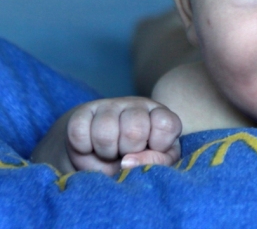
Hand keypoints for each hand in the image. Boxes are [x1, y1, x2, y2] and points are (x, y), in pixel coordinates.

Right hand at [65, 97, 181, 174]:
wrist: (101, 154)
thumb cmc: (137, 158)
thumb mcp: (157, 162)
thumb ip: (157, 162)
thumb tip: (128, 162)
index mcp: (159, 115)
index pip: (167, 125)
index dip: (159, 145)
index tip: (152, 150)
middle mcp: (137, 105)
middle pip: (134, 130)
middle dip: (129, 151)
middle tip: (127, 154)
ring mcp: (109, 105)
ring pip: (105, 131)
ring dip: (106, 152)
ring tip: (109, 153)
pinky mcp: (83, 111)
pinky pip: (79, 132)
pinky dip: (83, 148)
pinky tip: (91, 148)